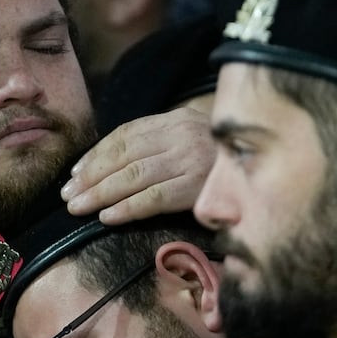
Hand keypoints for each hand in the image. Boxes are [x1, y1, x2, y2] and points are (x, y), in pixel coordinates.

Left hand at [61, 106, 215, 224]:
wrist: (268, 165)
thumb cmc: (221, 159)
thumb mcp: (190, 138)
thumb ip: (159, 145)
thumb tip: (111, 167)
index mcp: (176, 120)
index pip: (126, 135)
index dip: (96, 155)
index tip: (74, 174)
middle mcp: (182, 135)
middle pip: (125, 156)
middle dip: (92, 177)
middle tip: (68, 196)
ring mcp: (192, 160)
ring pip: (135, 176)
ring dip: (101, 194)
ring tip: (78, 208)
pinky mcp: (199, 186)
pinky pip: (155, 198)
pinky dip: (128, 208)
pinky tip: (108, 217)